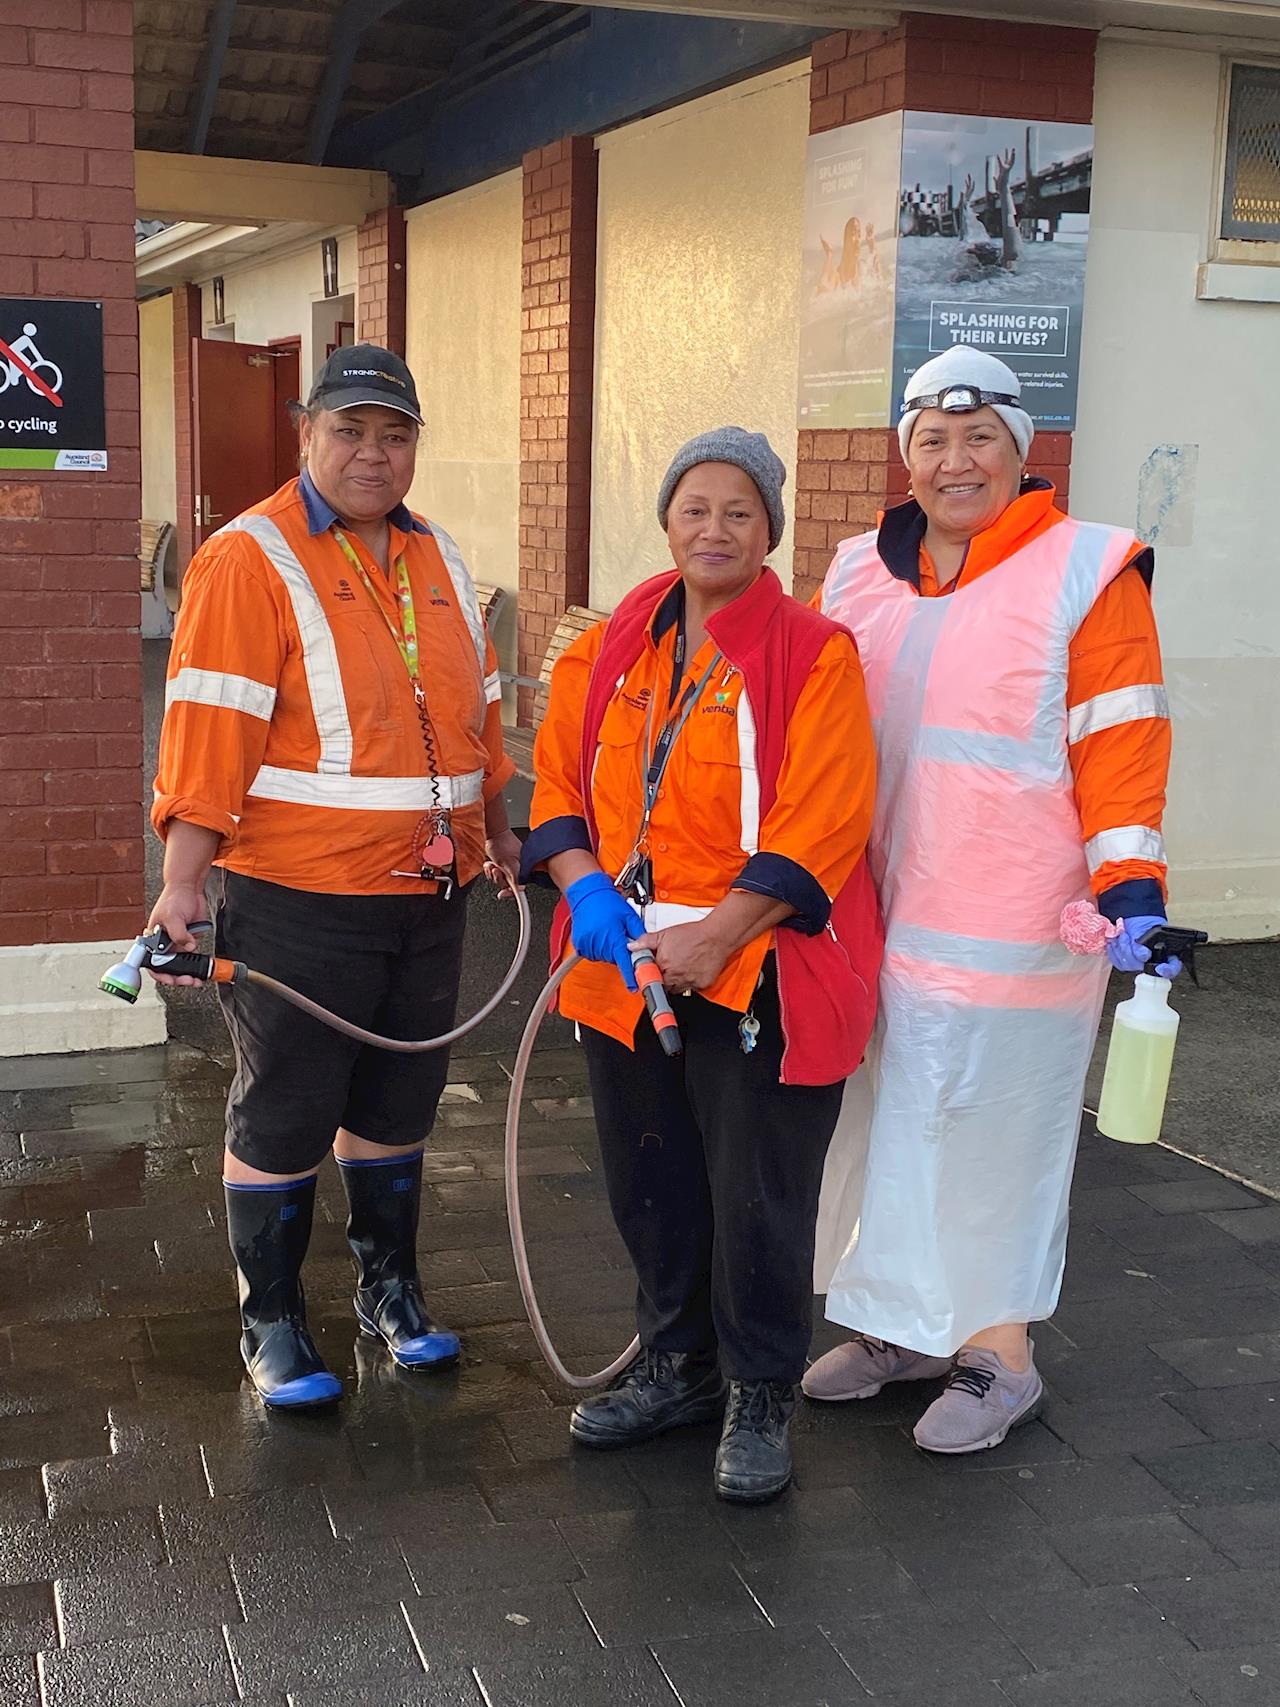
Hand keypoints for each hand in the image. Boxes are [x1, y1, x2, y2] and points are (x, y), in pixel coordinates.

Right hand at [145, 884, 207, 985]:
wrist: (190, 889)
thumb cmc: (174, 898)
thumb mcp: (173, 916)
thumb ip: (179, 934)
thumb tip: (188, 948)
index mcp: (153, 939)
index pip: (152, 962)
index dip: (160, 973)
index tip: (170, 979)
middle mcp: (164, 943)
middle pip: (167, 967)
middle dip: (177, 976)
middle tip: (188, 980)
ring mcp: (176, 942)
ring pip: (180, 964)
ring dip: (188, 972)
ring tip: (196, 978)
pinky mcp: (188, 940)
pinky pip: (191, 956)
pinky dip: (197, 963)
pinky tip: (203, 968)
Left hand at [484, 830, 522, 897]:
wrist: (493, 833)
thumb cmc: (502, 843)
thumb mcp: (509, 863)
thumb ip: (515, 877)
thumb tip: (520, 888)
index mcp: (525, 868)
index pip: (521, 886)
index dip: (513, 892)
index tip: (504, 894)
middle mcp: (519, 868)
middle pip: (508, 884)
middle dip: (499, 879)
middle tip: (496, 870)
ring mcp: (510, 867)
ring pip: (500, 879)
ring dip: (493, 874)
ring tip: (492, 865)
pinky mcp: (502, 865)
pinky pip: (495, 875)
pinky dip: (490, 871)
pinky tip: (490, 864)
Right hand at [565, 871, 643, 990]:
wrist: (587, 893)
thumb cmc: (607, 901)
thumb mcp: (629, 916)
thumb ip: (639, 934)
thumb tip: (647, 948)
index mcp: (613, 937)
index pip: (624, 962)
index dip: (630, 976)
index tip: (633, 987)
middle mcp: (599, 943)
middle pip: (615, 959)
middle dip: (620, 951)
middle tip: (618, 935)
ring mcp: (588, 945)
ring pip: (605, 957)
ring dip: (609, 949)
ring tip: (607, 931)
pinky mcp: (580, 945)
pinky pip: (594, 953)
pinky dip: (598, 947)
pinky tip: (599, 934)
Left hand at [635, 921, 732, 994]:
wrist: (716, 936)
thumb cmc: (694, 934)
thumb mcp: (665, 934)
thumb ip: (646, 941)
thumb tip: (632, 945)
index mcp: (664, 964)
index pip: (650, 978)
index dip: (650, 976)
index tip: (651, 975)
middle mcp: (675, 975)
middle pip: (663, 986)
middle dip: (663, 979)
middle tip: (669, 968)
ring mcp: (689, 982)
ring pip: (677, 989)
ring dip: (676, 982)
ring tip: (681, 968)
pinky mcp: (702, 985)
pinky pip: (693, 989)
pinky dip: (691, 983)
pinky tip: (692, 971)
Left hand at [1107, 914, 1181, 978]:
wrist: (1132, 917)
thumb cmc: (1144, 922)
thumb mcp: (1147, 929)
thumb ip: (1145, 942)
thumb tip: (1143, 955)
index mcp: (1167, 954)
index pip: (1172, 968)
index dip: (1167, 971)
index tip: (1160, 968)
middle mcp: (1153, 962)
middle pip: (1143, 967)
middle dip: (1130, 951)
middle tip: (1126, 936)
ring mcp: (1139, 964)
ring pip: (1128, 965)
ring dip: (1121, 947)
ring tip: (1121, 933)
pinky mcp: (1126, 963)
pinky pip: (1118, 962)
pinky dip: (1114, 949)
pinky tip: (1115, 940)